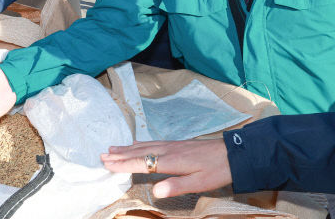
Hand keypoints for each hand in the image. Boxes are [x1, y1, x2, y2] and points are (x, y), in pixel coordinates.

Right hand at [101, 139, 230, 197]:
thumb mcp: (199, 183)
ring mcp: (173, 145)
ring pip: (145, 145)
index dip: (123, 164)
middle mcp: (169, 150)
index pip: (142, 162)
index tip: (107, 164)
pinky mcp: (178, 144)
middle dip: (120, 154)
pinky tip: (137, 144)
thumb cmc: (217, 170)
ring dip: (127, 148)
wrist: (233, 153)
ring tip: (112, 148)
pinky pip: (153, 142)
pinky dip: (140, 144)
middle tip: (102, 155)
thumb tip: (156, 191)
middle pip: (139, 152)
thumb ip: (177, 186)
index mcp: (171, 161)